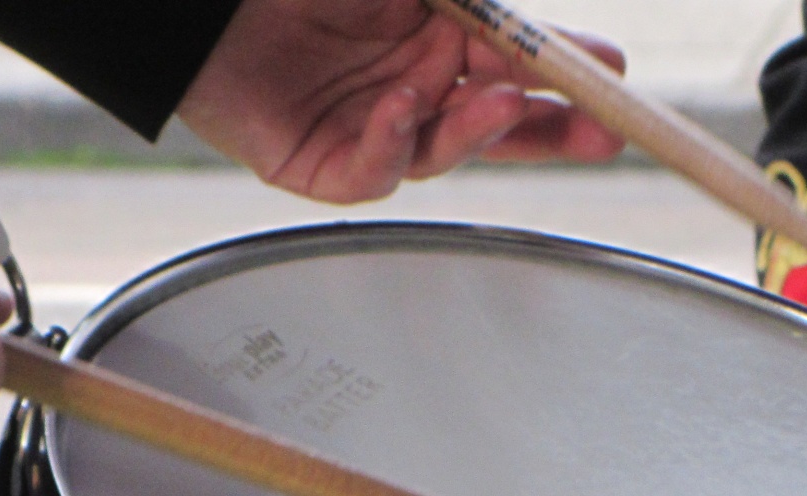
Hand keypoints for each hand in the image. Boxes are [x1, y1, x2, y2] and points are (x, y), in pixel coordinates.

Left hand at [177, 0, 625, 202]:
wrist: (195, 7)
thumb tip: (519, 11)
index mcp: (431, 35)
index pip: (516, 64)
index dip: (565, 72)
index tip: (612, 74)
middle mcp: (409, 86)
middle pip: (499, 122)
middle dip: (555, 129)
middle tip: (606, 131)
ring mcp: (370, 128)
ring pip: (443, 148)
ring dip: (477, 130)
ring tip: (505, 103)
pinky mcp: (324, 166)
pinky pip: (374, 168)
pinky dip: (392, 142)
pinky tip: (401, 107)